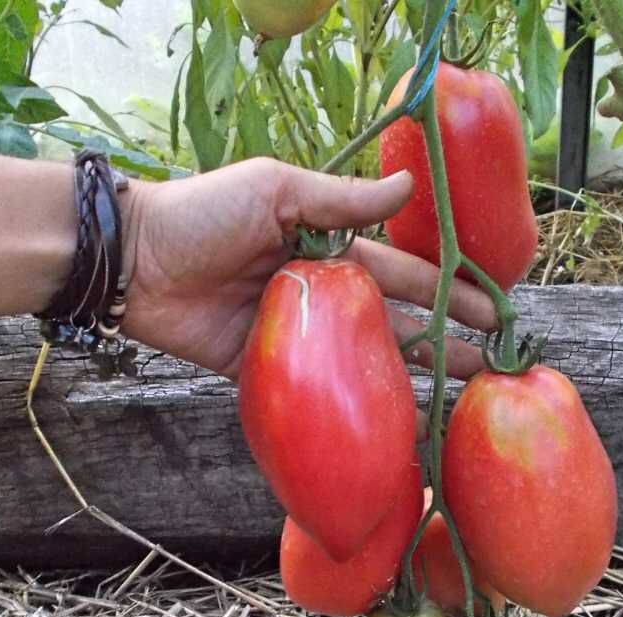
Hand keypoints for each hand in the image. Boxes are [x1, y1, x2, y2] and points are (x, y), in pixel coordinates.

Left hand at [118, 158, 497, 380]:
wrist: (131, 260)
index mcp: (328, 248)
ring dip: (407, 379)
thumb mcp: (276, 191)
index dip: (447, 291)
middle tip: (489, 367)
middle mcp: (319, 293)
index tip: (491, 312)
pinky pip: (314, 393)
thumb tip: (411, 185)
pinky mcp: (263, 372)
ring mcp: (295, 337)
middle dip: (443, 341)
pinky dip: (348, 408)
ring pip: (362, 362)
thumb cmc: (204, 213)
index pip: (402, 273)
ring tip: (453, 401)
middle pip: (392, 323)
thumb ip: (342, 200)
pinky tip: (382, 425)